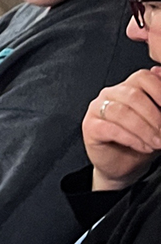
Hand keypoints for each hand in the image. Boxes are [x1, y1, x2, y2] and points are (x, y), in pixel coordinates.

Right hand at [83, 69, 160, 189]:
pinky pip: (110, 128)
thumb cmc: (141, 141)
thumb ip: (160, 102)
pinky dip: (130, 139)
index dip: (159, 91)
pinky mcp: (90, 127)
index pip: (143, 77)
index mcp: (128, 87)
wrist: (124, 166)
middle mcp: (111, 94)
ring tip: (156, 143)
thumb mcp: (157, 122)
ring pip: (121, 112)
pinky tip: (142, 146)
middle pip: (133, 95)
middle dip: (154, 117)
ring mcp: (97, 109)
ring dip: (144, 130)